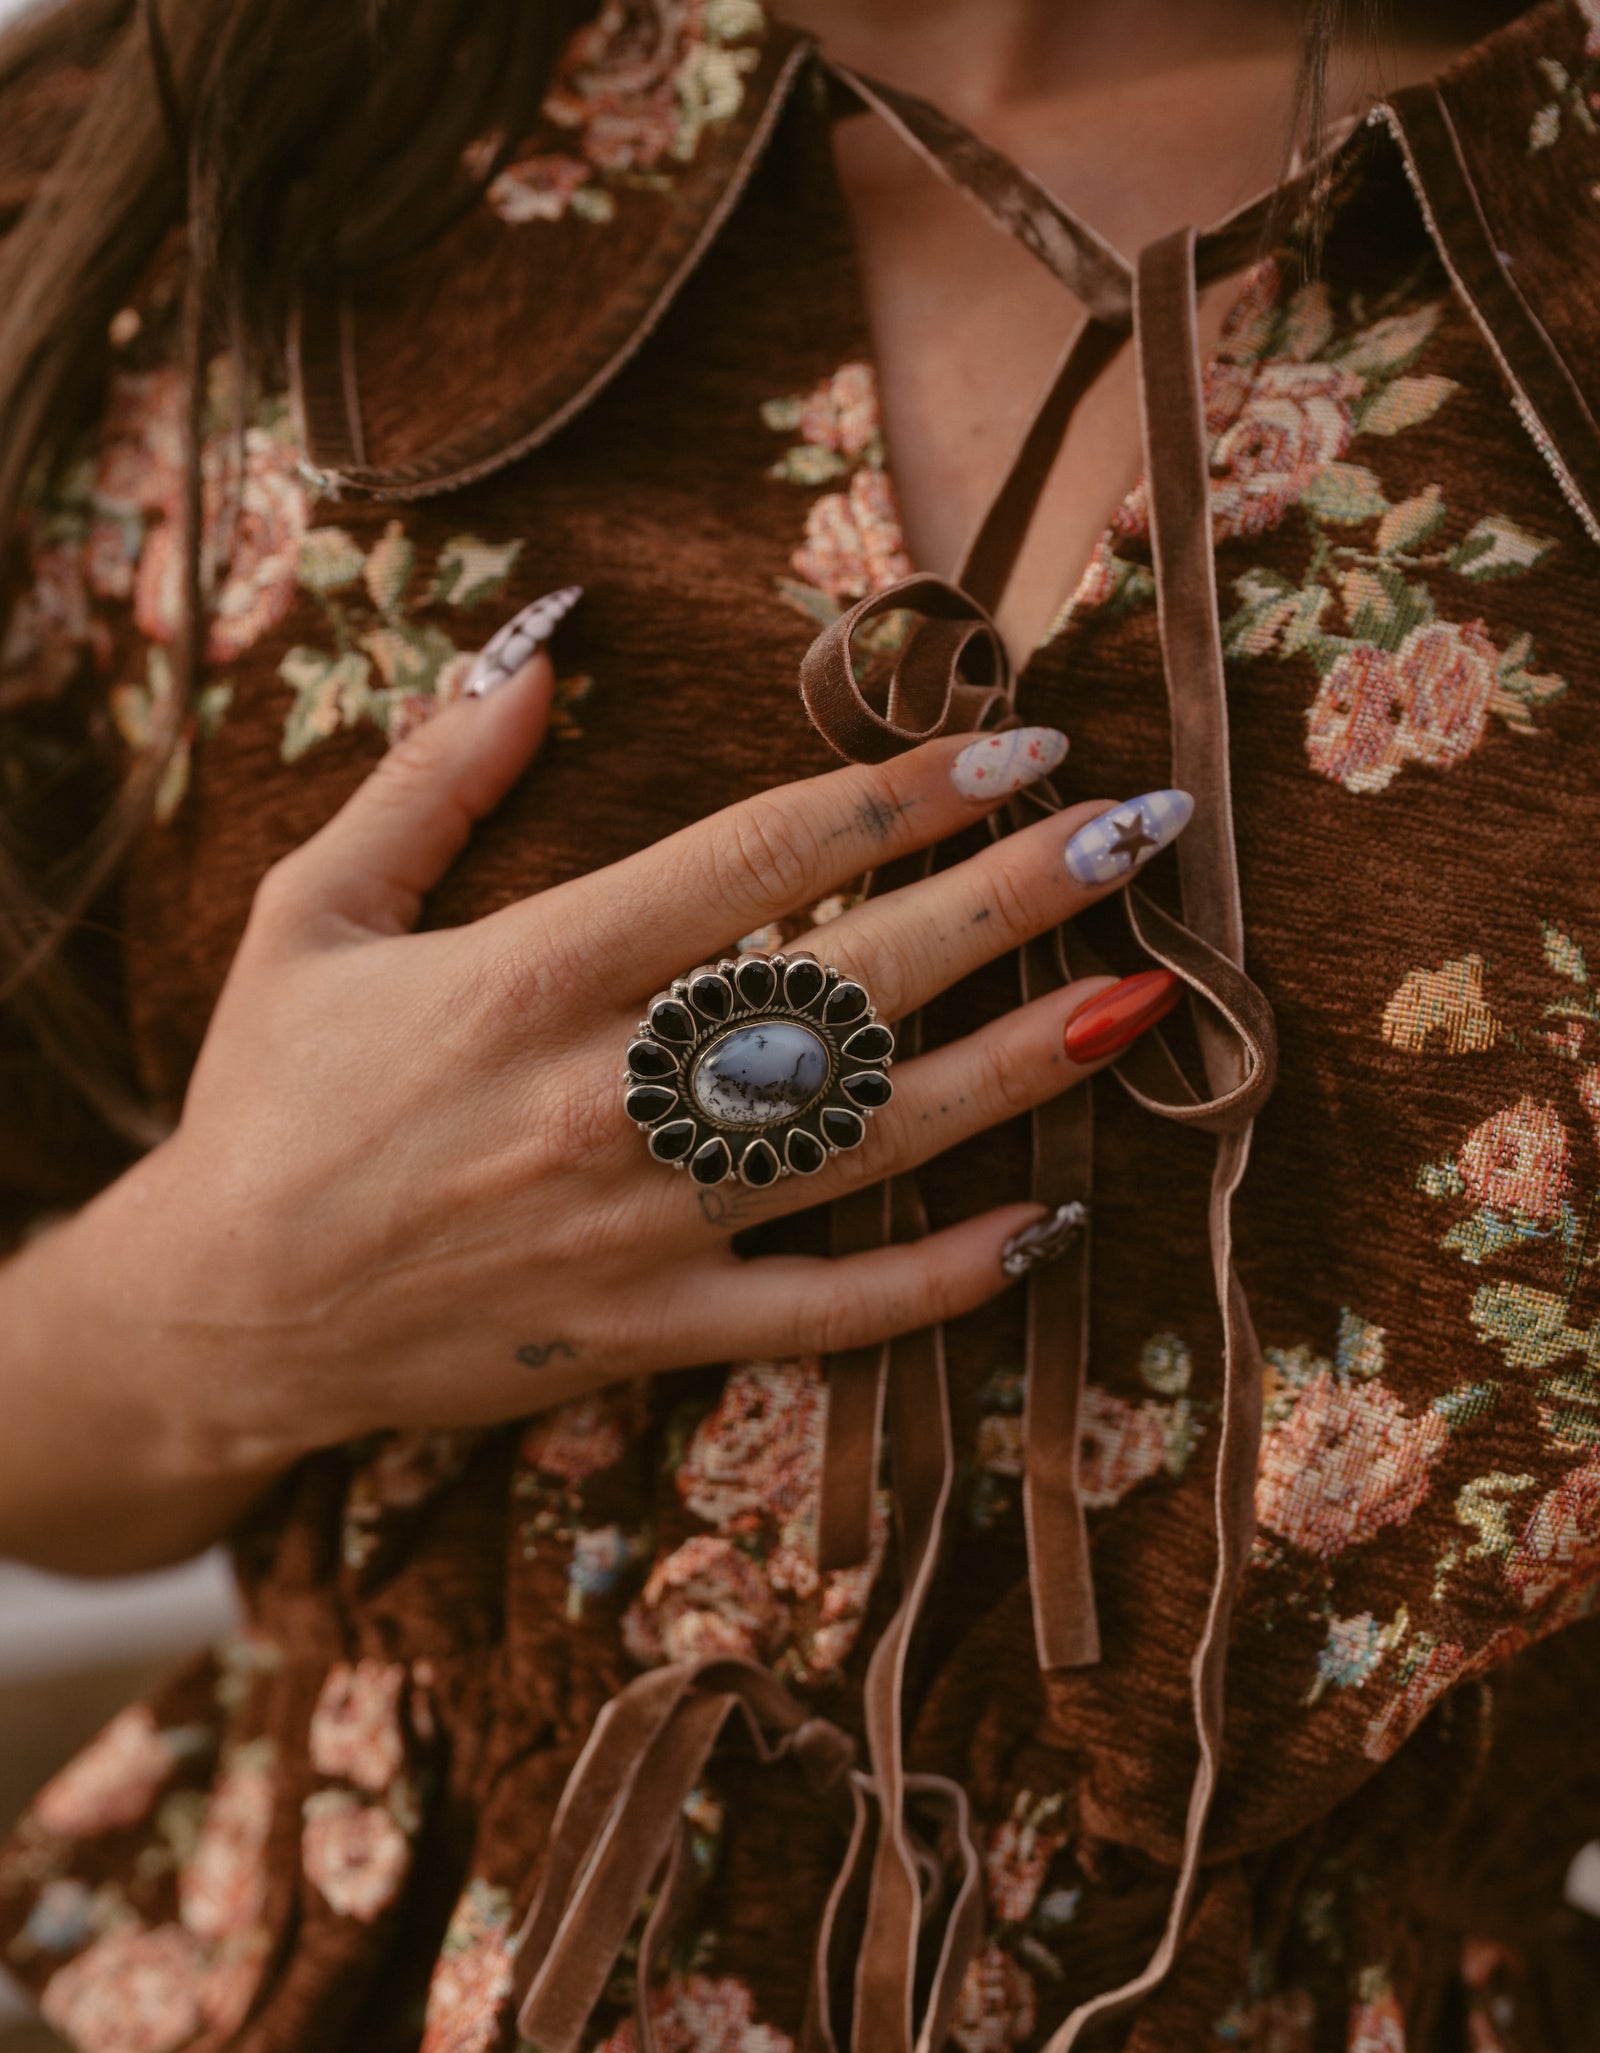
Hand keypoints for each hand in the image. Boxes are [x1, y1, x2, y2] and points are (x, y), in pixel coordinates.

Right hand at [70, 638, 1185, 1485]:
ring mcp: (643, 1228)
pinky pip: (827, 1316)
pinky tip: (1048, 1228)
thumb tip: (544, 647)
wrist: (222, 1314)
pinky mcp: (654, 1334)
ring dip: (1021, 1068)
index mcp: (530, 975)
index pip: (756, 861)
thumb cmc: (269, 1099)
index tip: (1012, 745)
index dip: (900, 795)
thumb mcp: (313, 911)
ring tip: (1146, 998)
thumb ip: (432, 779)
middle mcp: (607, 1098)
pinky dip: (941, 1281)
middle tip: (1138, 833)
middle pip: (852, 985)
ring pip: (871, 1143)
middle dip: (1009, 900)